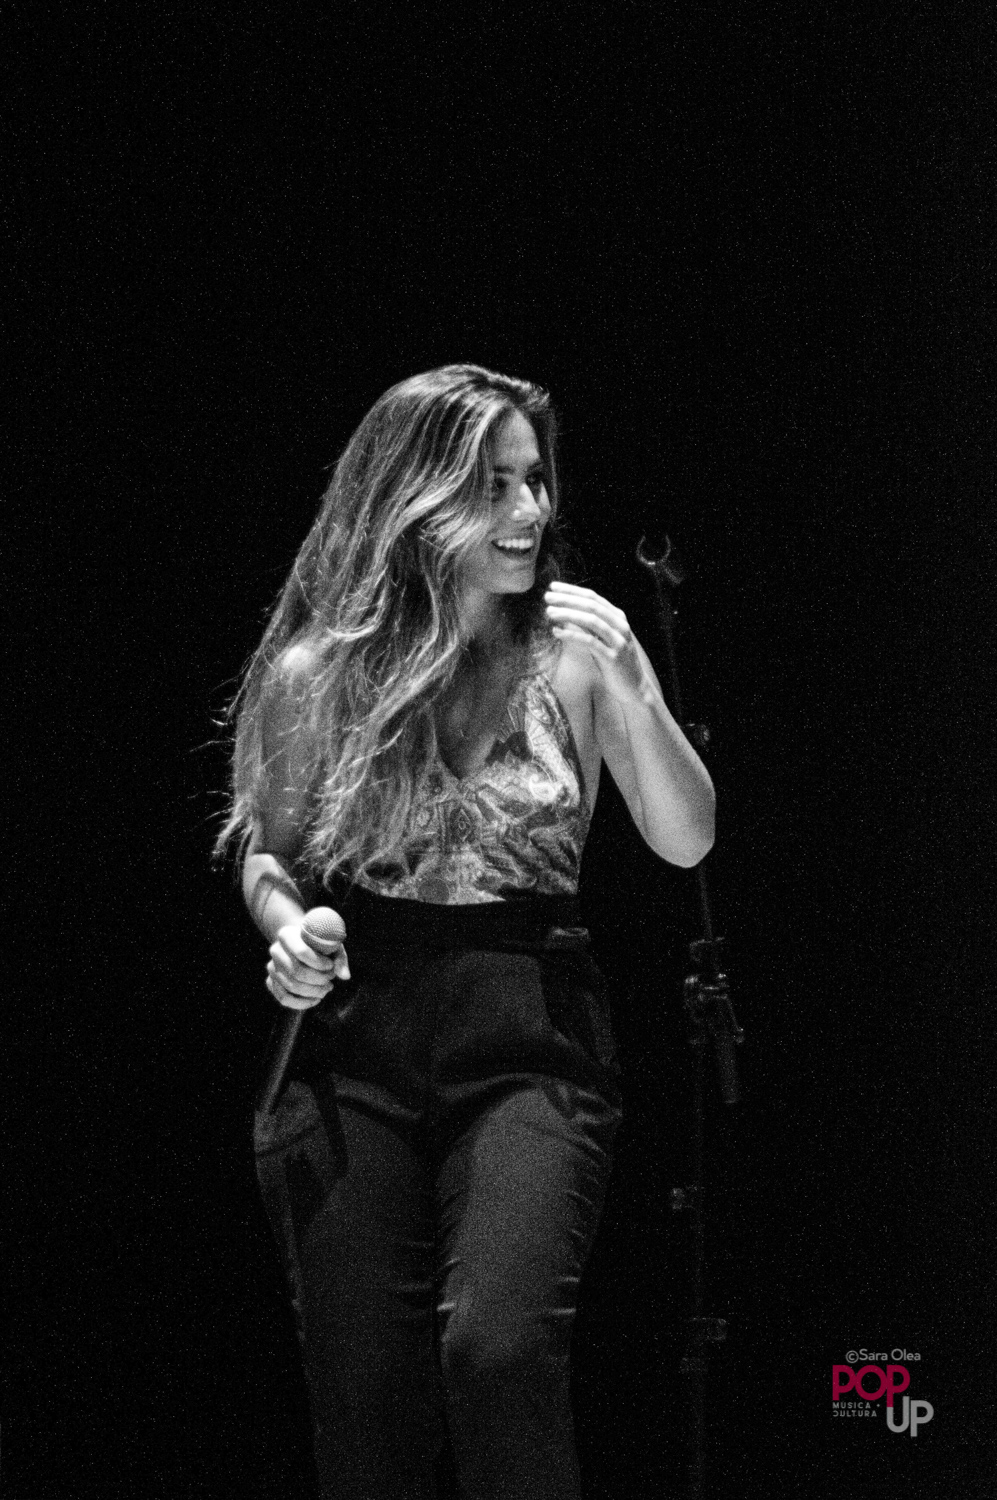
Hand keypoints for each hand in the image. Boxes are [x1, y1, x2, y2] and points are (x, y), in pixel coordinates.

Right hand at [266, 910, 350, 1011]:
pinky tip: (316, 999)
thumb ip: (339, 958)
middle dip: (318, 979)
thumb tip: (345, 976)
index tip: (330, 966)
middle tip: (331, 979)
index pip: (301, 952)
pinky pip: (283, 998)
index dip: (318, 963)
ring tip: (327, 988)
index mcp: (287, 934)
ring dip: (313, 992)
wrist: (302, 942)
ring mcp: (272, 967)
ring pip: (291, 986)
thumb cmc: (319, 943)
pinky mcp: (271, 981)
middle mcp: (275, 950)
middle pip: (296, 972)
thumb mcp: (331, 944)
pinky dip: (301, 1003)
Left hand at [545, 581, 647, 703]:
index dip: (572, 590)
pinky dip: (572, 634)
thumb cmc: (615, 663)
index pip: (593, 597)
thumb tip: (567, 614)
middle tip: (547, 596)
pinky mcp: (612, 657)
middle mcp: (620, 626)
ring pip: (591, 621)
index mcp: (618, 618)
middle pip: (591, 606)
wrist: (634, 689)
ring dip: (568, 614)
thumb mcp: (603, 640)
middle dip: (567, 599)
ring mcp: (618, 641)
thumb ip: (590, 627)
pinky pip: (590, 642)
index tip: (553, 586)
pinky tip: (556, 631)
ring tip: (549, 612)